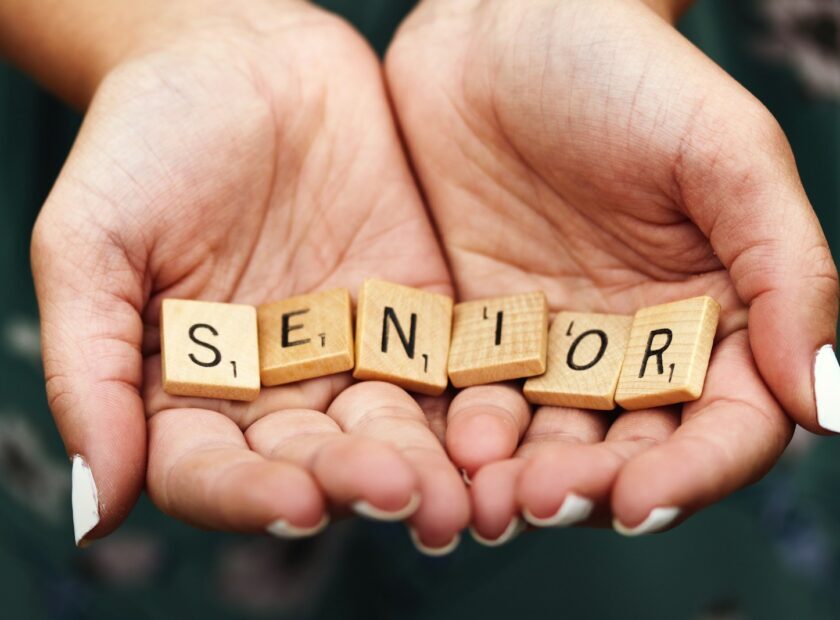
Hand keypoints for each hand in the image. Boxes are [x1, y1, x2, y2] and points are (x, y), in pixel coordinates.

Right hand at [31, 0, 467, 547]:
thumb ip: (90, 372)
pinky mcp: (414, 312)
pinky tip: (496, 426)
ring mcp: (349, 352)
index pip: (210, 471)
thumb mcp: (90, 246)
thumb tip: (93, 511)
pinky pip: (444, 364)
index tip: (296, 501)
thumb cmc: (144, 144)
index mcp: (187, 392)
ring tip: (457, 489)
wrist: (239, 56)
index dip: (248, 494)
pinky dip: (470, 398)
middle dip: (357, 481)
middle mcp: (273, 389)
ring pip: (388, 425)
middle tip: (403, 496)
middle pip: (314, 459)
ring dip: (424, 460)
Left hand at [386, 0, 838, 539]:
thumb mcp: (726, 156)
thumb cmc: (628, 74)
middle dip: (587, 487)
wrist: (504, 26)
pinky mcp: (473, 329)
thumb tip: (827, 408)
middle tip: (541, 503)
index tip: (641, 502)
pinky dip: (457, 433)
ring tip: (486, 499)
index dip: (690, 475)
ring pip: (542, 439)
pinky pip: (468, 396)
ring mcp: (549, 344)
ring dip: (517, 479)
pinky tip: (440, 451)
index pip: (722, 427)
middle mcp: (633, 346)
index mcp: (713, 319)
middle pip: (625, 450)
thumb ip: (788, 274)